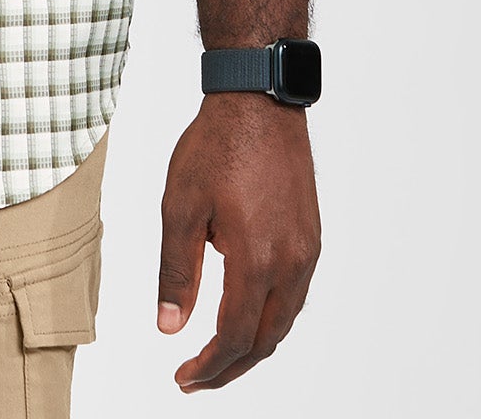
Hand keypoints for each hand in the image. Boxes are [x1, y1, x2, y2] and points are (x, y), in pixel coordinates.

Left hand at [156, 94, 320, 391]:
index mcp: (257, 259)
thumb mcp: (180, 206)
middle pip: (265, 339)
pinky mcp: (311, 236)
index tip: (182, 378)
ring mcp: (307, 251)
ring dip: (253, 344)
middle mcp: (291, 262)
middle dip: (230, 366)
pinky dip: (269, 317)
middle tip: (196, 377)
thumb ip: (177, 271)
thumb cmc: (216, 147)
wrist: (258, 102)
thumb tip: (169, 326)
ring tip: (218, 355)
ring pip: (284, 320)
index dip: (209, 366)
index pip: (235, 336)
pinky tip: (246, 313)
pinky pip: (294, 295)